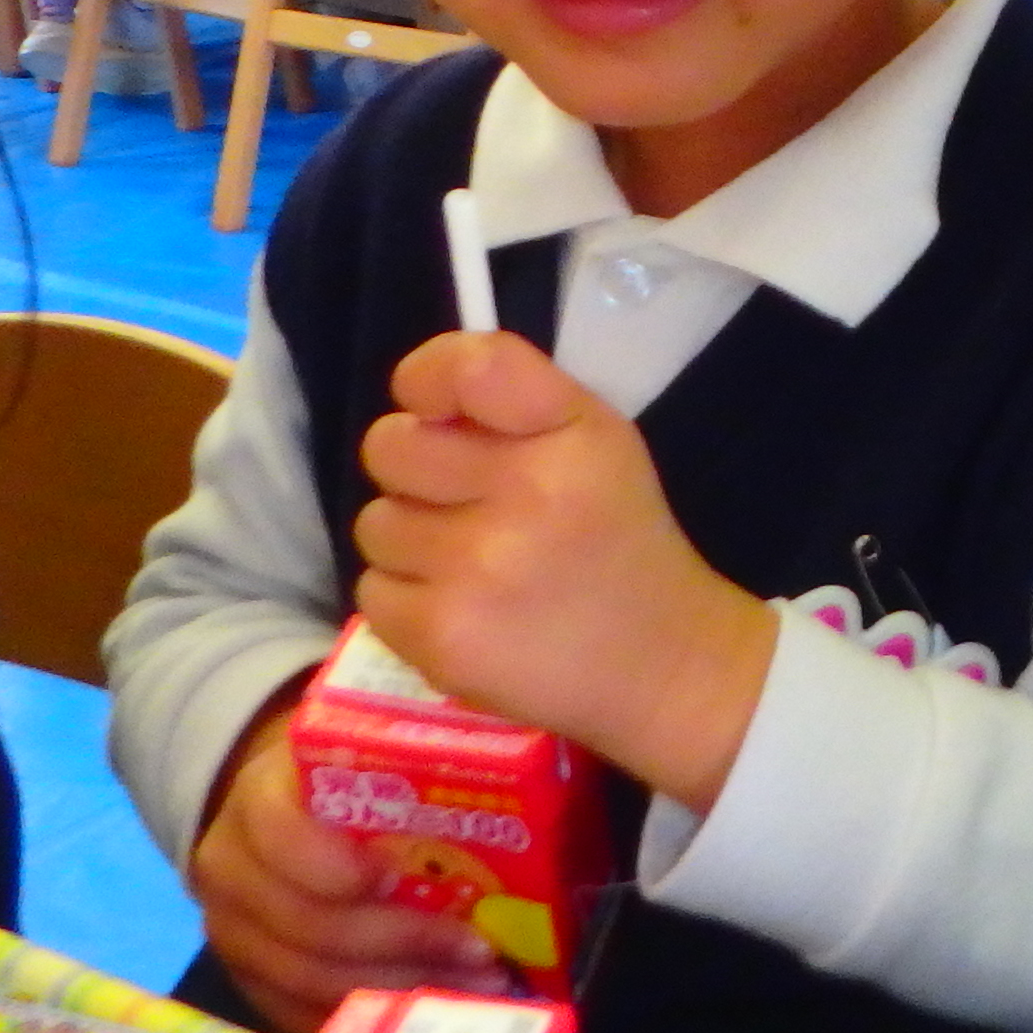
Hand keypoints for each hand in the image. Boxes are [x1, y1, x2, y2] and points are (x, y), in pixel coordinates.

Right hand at [188, 685, 509, 1032]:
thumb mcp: (368, 747)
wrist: (281, 811)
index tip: (401, 877)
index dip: (339, 866)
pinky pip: (306, 1018)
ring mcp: (235, 937)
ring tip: (477, 983)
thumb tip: (518, 755)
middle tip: (481, 950)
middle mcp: (232, 872)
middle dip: (403, 944)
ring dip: (401, 988)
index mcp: (260, 799)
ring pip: (311, 982)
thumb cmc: (347, 778)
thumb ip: (418, 754)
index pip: (283, 837)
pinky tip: (433, 1009)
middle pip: (309, 927)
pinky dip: (373, 1018)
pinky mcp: (252, 985)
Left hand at [354, 328, 777, 810]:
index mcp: (571, 436)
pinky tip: (464, 611)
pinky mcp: (442, 636)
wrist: (660, 665)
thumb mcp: (598, 444)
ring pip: (375, 524)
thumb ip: (514, 404)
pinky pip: (372, 591)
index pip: (470, 367)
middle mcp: (527, 495)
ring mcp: (479, 570)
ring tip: (473, 567)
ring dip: (411, 543)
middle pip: (391, 447)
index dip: (428, 379)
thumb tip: (416, 397)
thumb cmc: (616, 540)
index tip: (434, 410)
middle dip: (416, 473)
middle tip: (465, 504)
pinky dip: (408, 602)